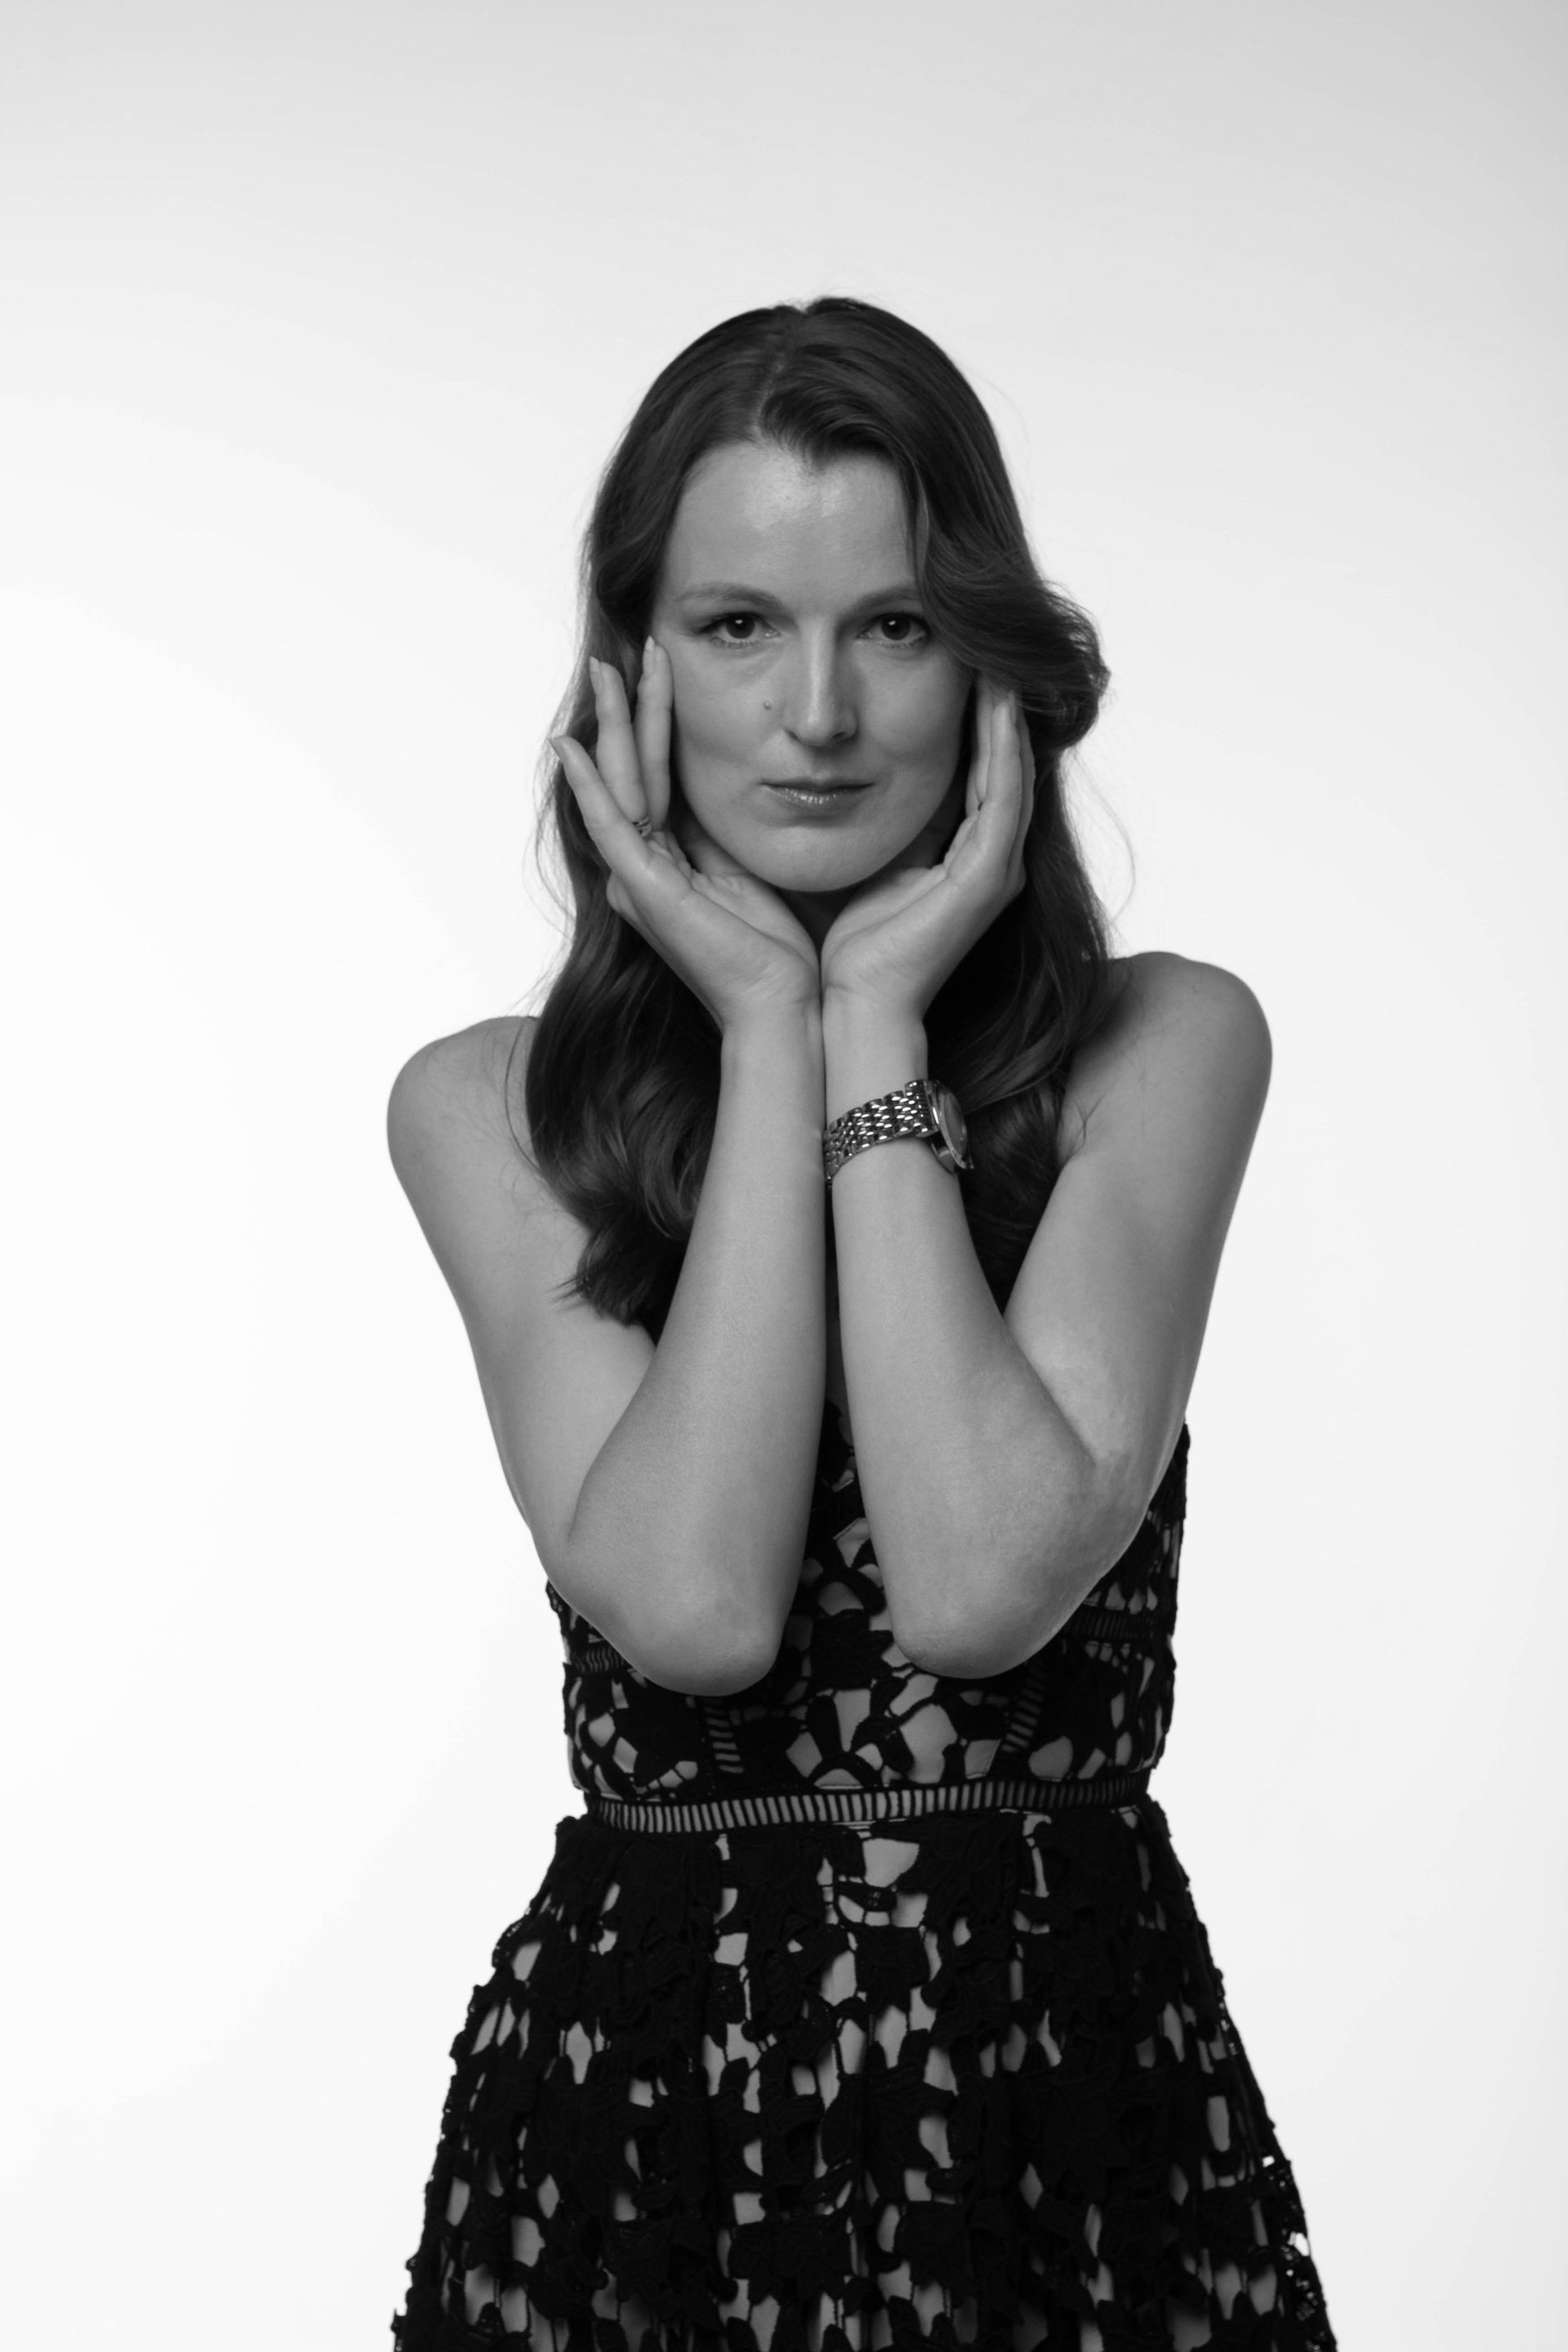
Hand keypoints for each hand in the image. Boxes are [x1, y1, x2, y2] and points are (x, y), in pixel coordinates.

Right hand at [554, 642, 820, 1031]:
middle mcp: (643, 868)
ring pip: (620, 783)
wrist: (780, 1006)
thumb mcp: (746, 873)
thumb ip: (719, 835)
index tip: (658, 673)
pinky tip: (574, 745)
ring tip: (606, 668)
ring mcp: (638, 878)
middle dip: (628, 709)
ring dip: (615, 724)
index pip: (656, 778)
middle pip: (632, 771)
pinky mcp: (645, 890)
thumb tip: (718, 792)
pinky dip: (589, 785)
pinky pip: (611, 825)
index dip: (656, 724)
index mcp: (668, 863)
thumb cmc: (774, 953)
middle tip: (619, 652)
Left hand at [818, 678, 1034, 1016]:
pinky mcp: (986, 879)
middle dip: (1002, 708)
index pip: (983, 774)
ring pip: (1013, 773)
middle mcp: (993, 862)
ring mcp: (996, 870)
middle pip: (1008, 766)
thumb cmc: (853, 945)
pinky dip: (1002, 749)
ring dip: (1008, 716)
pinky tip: (997, 705)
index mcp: (968, 859)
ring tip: (1000, 662)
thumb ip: (889, 821)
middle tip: (994, 649)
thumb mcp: (874, 861)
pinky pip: (1003, 798)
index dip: (980, 721)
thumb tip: (864, 769)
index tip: (966, 665)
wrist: (856, 1003)